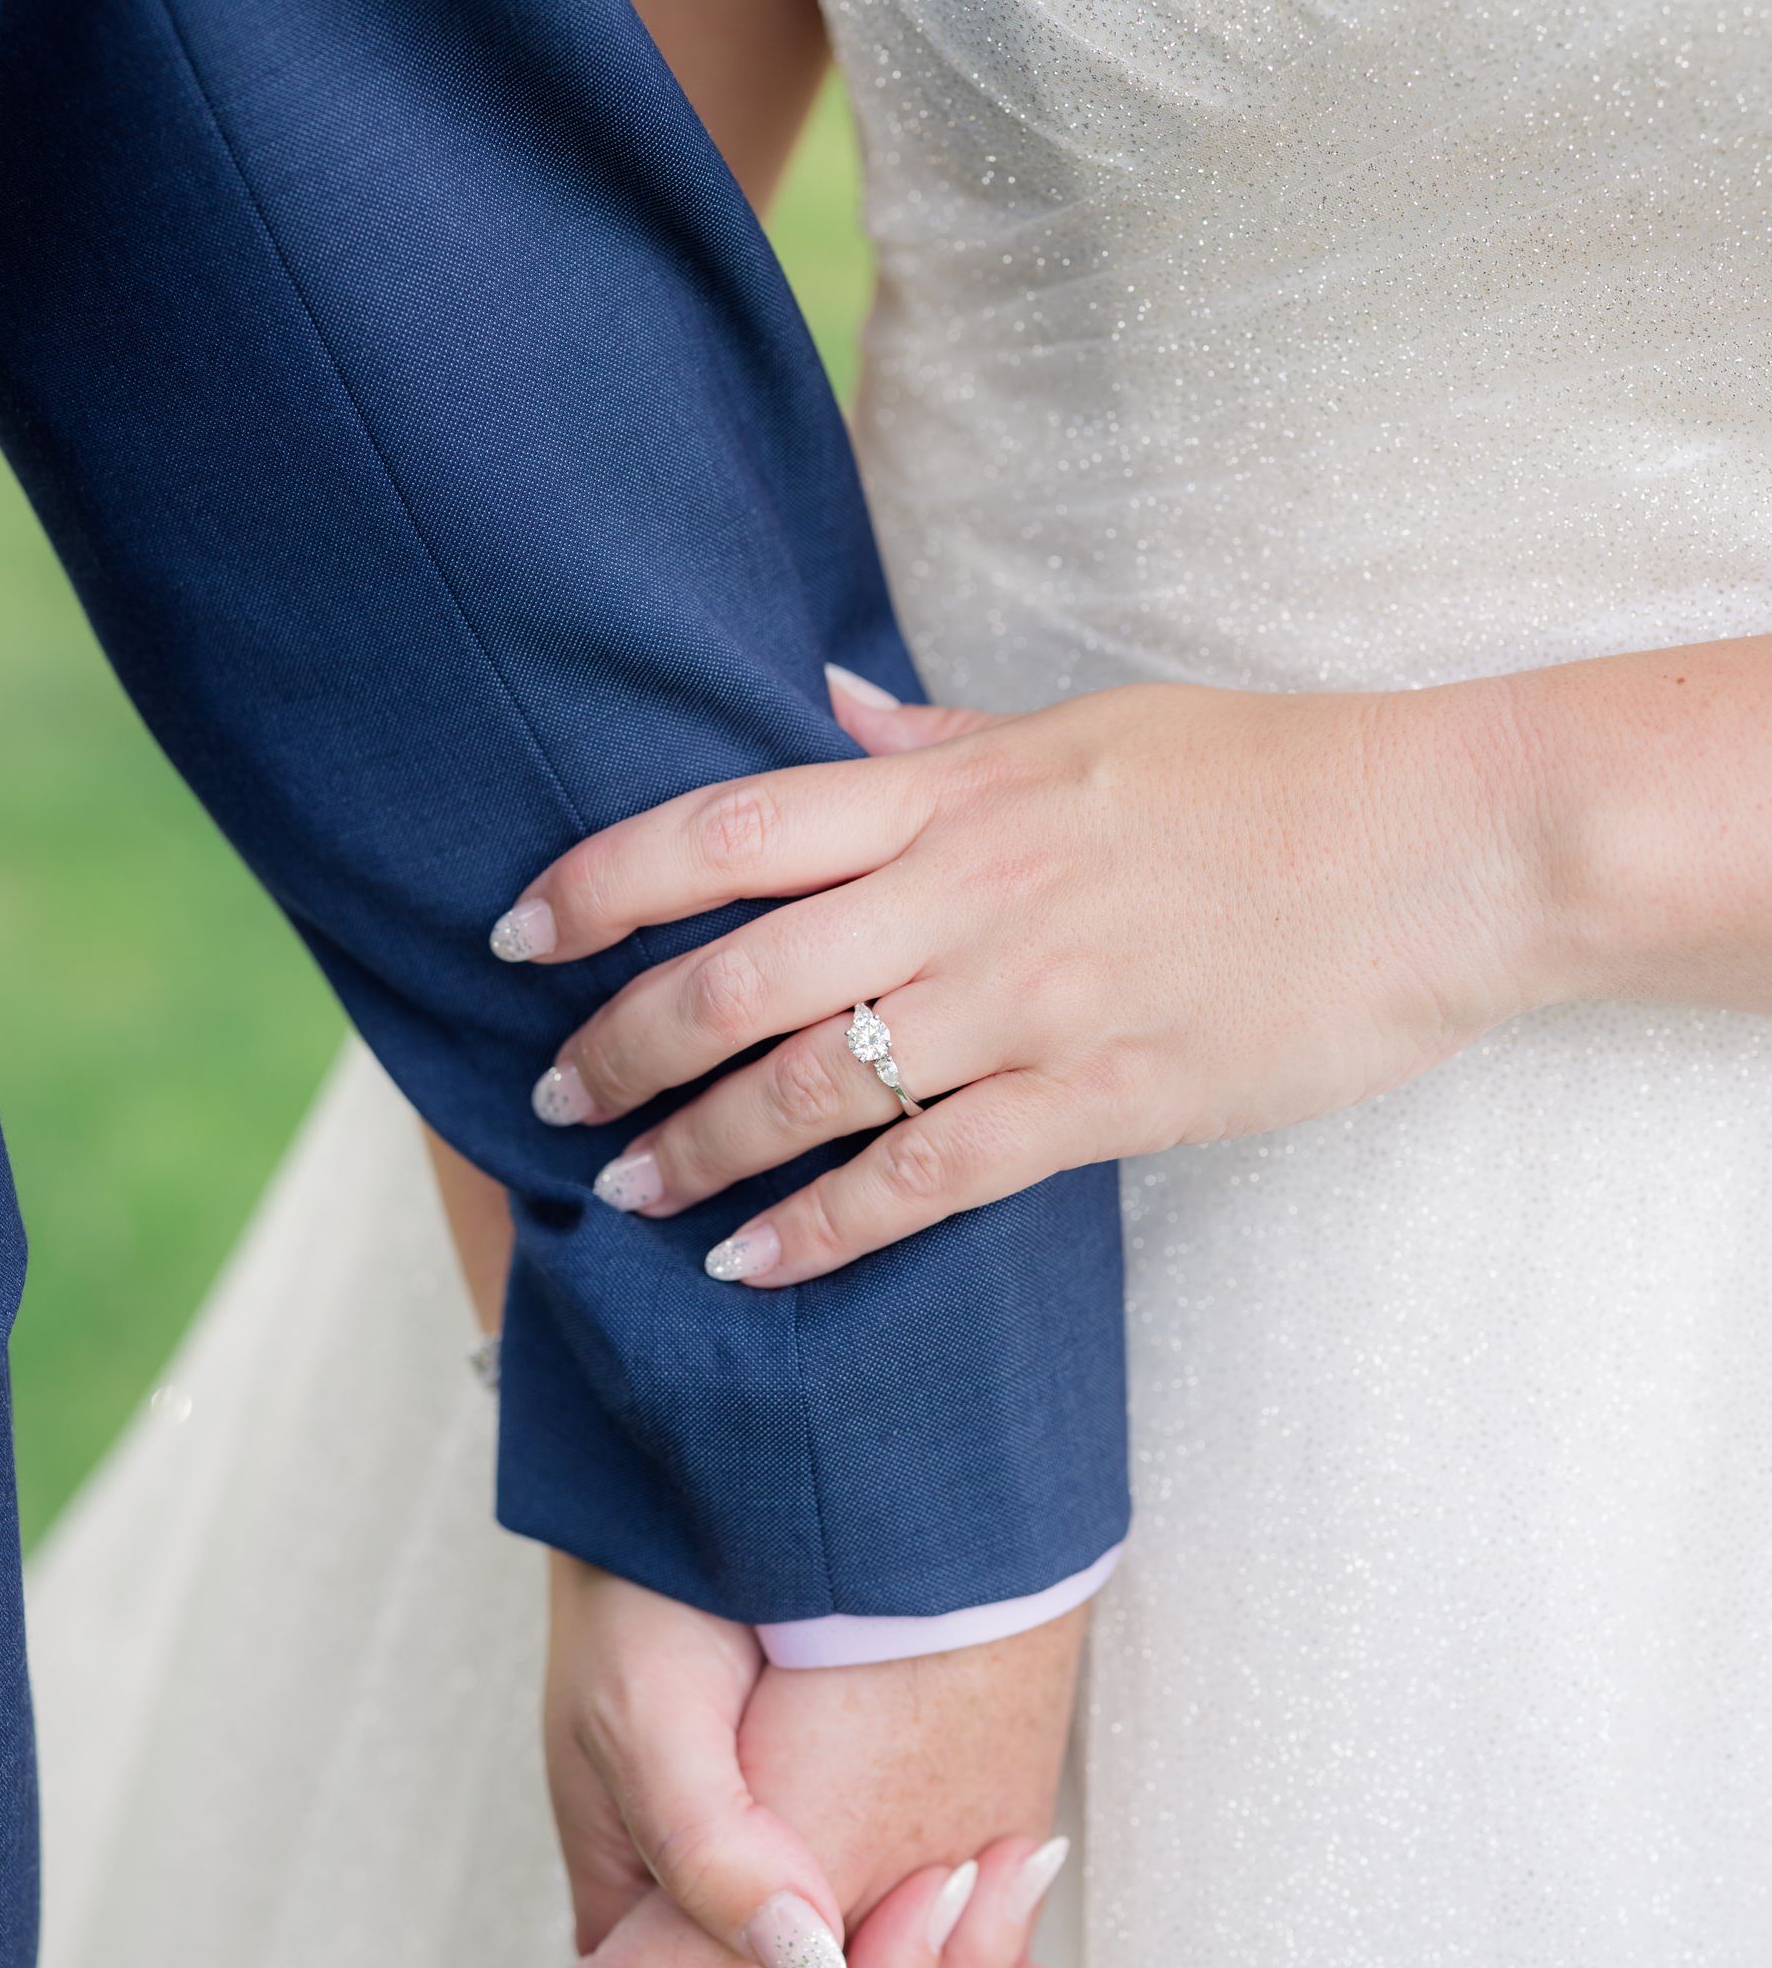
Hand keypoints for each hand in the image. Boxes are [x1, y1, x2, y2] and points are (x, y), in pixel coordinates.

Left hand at [492, 663, 1549, 1280]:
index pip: (728, 828)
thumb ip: (939, 733)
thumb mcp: (1091, 722)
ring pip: (810, 1089)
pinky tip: (757, 1266)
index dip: (601, 884)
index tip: (519, 935)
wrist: (1448, 847)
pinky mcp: (1104, 1097)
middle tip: (552, 1103)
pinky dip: (825, 1229)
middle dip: (620, 1046)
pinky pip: (928, 1180)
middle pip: (736, 975)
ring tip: (631, 1197)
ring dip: (698, 1152)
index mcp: (956, 787)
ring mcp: (1032, 1000)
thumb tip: (823, 701)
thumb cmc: (1273, 775)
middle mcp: (968, 890)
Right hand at [505, 1556, 1084, 1967]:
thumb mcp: (654, 1717)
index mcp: (635, 1910)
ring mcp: (755, 1875)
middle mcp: (691, 1914)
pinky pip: (875, 1941)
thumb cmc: (648, 1583)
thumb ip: (713, 1860)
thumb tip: (806, 1967)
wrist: (700, 1473)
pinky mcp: (816, 1828)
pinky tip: (1018, 1951)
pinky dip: (949, 1962)